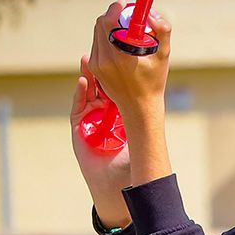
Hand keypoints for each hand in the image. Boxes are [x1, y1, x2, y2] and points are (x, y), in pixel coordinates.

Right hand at [70, 60, 133, 228]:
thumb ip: (142, 119)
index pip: (115, 88)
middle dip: (99, 68)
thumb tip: (156, 98)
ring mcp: (89, 120)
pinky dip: (80, 93)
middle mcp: (102, 115)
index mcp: (117, 115)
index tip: (118, 56)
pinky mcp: (78, 128)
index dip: (116, 72)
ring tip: (88, 59)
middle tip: (100, 49)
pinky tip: (84, 81)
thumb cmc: (130, 163)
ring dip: (87, 75)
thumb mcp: (137, 134)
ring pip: (87, 93)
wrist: (116, 185)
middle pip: (99, 86)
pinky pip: (77, 106)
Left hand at [89, 1, 171, 118]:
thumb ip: (162, 30)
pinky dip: (105, 38)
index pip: (108, 20)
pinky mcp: (94, 68)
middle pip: (100, 24)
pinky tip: (118, 44)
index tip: (125, 4)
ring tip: (124, 30)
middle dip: (112, 15)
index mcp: (120, 55)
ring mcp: (97, 65)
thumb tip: (150, 12)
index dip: (116, 8)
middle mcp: (104, 59)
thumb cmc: (154, 82)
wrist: (140, 107)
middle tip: (125, 15)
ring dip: (108, 26)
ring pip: (97, 33)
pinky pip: (96, 45)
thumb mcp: (163, 55)